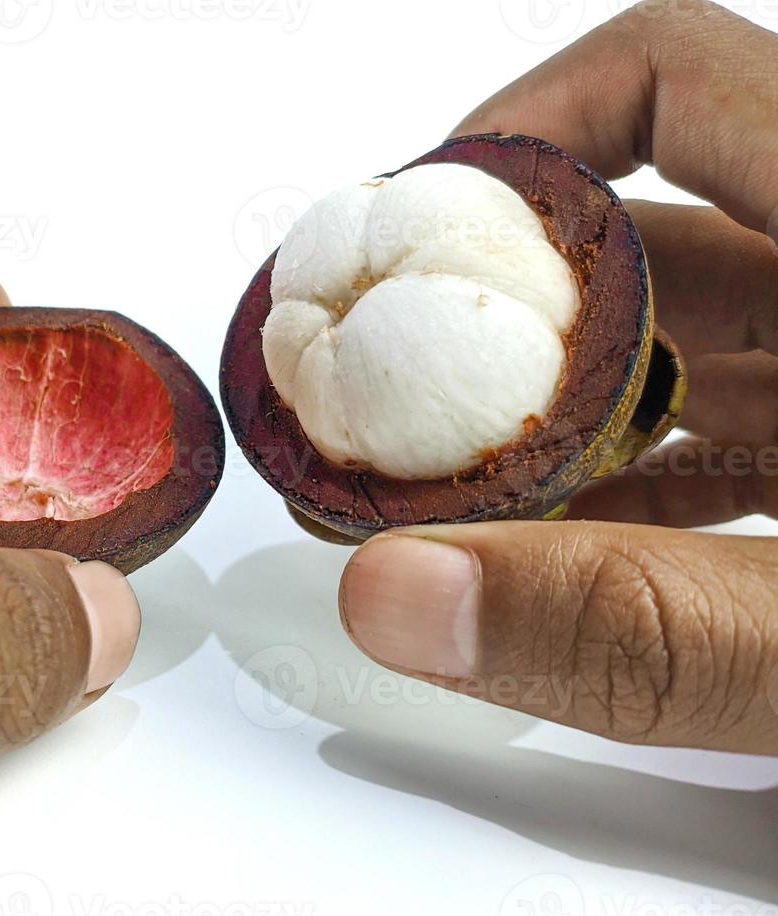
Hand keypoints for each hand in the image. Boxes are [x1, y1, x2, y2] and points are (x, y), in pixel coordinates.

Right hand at [338, 0, 777, 753]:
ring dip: (549, 413)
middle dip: (493, 320)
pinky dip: (634, 474)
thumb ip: (631, 626)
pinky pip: (734, 423)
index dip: (517, 130)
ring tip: (446, 493)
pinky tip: (563, 545)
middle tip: (388, 402)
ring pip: (678, 343)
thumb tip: (393, 594)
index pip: (670, 82)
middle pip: (643, 236)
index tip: (409, 227)